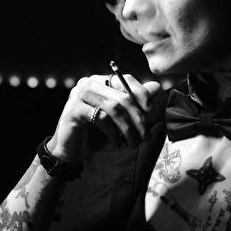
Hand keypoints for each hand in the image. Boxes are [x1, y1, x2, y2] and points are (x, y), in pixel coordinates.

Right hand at [48, 74, 162, 162]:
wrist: (72, 151)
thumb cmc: (97, 133)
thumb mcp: (121, 118)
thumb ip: (137, 102)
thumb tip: (157, 86)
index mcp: (100, 81)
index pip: (125, 80)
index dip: (141, 93)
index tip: (151, 110)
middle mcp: (88, 83)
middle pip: (122, 96)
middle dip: (138, 118)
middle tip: (145, 136)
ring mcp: (78, 94)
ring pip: (114, 108)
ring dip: (128, 128)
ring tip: (133, 143)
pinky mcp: (73, 109)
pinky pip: (101, 118)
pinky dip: (113, 133)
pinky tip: (116, 144)